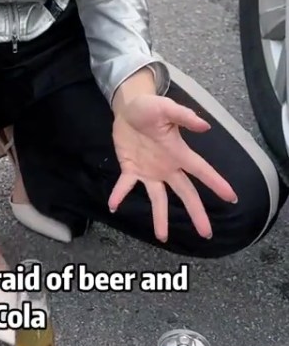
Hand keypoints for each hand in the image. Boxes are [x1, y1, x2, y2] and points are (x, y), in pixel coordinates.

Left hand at [110, 94, 237, 241]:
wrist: (128, 108)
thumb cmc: (151, 108)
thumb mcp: (166, 108)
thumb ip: (184, 116)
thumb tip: (204, 126)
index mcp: (179, 153)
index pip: (201, 171)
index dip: (216, 183)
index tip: (232, 198)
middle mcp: (167, 167)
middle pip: (185, 193)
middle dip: (196, 212)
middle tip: (206, 233)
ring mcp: (150, 171)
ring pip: (158, 199)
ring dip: (160, 217)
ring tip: (162, 237)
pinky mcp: (131, 169)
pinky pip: (126, 186)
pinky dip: (119, 195)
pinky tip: (114, 205)